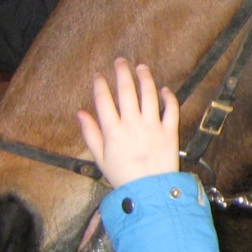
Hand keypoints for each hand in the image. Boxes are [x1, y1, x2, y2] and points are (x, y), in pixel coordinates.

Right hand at [77, 58, 179, 188]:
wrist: (149, 191)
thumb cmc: (122, 176)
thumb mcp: (100, 158)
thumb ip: (90, 134)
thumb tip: (80, 113)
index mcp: (112, 130)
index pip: (103, 100)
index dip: (100, 85)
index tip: (98, 76)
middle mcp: (132, 124)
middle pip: (126, 90)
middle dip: (122, 72)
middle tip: (120, 61)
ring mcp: (152, 126)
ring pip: (149, 94)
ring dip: (145, 77)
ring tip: (141, 67)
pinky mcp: (169, 131)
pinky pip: (171, 109)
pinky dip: (168, 97)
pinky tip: (164, 89)